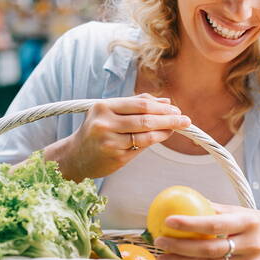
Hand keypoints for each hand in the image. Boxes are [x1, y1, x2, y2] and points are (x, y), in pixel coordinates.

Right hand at [45, 94, 190, 180]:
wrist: (74, 157)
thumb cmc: (96, 131)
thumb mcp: (109, 112)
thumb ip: (136, 105)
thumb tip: (166, 102)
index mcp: (103, 107)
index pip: (140, 104)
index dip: (161, 107)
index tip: (176, 109)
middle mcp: (105, 123)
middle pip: (146, 119)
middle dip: (169, 119)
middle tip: (185, 120)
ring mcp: (110, 141)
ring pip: (146, 135)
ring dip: (166, 131)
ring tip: (177, 127)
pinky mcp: (115, 157)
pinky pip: (141, 147)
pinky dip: (156, 140)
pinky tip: (164, 136)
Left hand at [153, 203, 259, 259]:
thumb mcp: (248, 213)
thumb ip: (221, 210)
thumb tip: (192, 200)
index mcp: (248, 222)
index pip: (216, 224)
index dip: (192, 223)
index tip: (170, 221)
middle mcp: (248, 244)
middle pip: (210, 247)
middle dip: (181, 245)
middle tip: (160, 241)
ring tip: (161, 258)